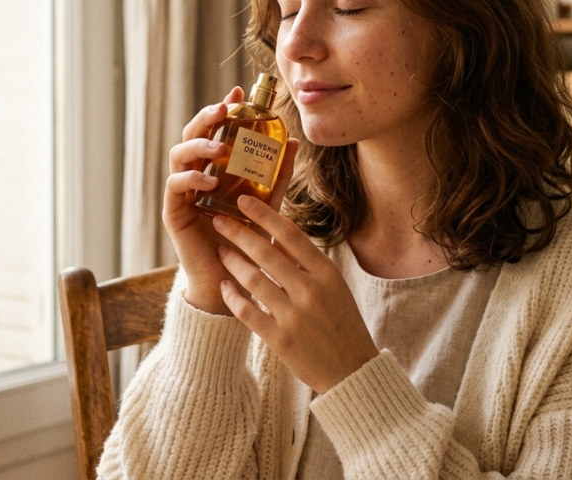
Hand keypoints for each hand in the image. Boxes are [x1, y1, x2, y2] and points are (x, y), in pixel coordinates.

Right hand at [164, 87, 300, 314]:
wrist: (233, 279)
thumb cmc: (247, 238)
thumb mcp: (268, 201)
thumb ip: (276, 173)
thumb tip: (292, 140)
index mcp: (215, 167)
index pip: (215, 129)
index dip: (224, 106)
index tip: (239, 90)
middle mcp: (196, 174)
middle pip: (192, 134)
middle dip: (206, 117)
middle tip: (224, 108)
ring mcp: (183, 192)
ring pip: (179, 155)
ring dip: (198, 145)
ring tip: (218, 147)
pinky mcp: (174, 212)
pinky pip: (176, 186)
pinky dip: (191, 178)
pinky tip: (210, 180)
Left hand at [212, 196, 379, 393]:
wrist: (352, 370)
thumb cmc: (342, 323)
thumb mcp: (334, 287)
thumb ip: (307, 262)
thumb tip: (277, 236)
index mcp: (326, 273)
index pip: (289, 234)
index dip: (264, 214)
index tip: (244, 200)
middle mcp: (310, 290)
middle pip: (265, 252)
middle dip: (238, 232)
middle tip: (219, 220)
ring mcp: (294, 315)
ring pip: (252, 279)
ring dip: (232, 261)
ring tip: (220, 250)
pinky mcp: (280, 339)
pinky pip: (247, 311)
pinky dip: (232, 296)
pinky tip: (224, 285)